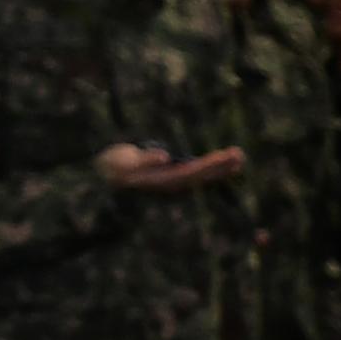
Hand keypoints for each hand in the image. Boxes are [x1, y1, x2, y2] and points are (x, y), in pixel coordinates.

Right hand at [97, 143, 247, 191]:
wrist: (100, 180)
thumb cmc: (110, 169)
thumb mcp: (121, 163)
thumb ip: (142, 160)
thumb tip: (164, 156)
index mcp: (161, 181)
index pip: (191, 173)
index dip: (210, 166)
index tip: (227, 156)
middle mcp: (169, 184)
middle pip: (200, 175)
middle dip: (220, 166)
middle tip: (240, 155)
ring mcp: (170, 182)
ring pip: (199, 175)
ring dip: (219, 168)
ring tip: (239, 157)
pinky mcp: (170, 178)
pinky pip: (195, 173)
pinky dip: (210, 167)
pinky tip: (224, 162)